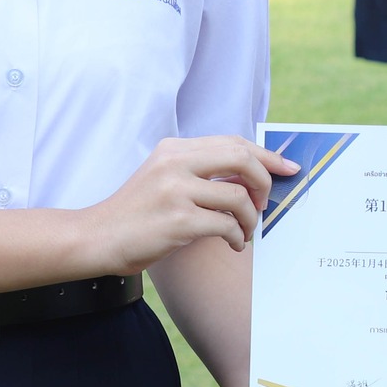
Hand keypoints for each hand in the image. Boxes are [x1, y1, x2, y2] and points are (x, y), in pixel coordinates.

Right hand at [83, 136, 298, 273]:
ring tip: (246, 232)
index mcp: (174, 149)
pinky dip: (238, 236)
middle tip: (265, 204)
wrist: (98, 237)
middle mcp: (175, 163)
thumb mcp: (165, 179)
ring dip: (252, 219)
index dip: (266, 155)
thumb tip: (254, 177)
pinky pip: (227, 225)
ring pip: (238, 197)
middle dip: (265, 182)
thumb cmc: (138, 213)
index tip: (288, 168)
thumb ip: (202, 172)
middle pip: (242, 159)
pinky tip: (233, 244)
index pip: (233, 143)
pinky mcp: (178, 220)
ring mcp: (176, 191)